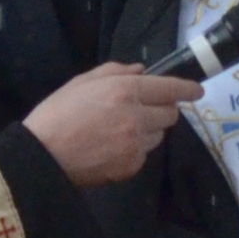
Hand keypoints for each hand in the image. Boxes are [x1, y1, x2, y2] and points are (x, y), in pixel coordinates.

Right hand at [22, 62, 198, 187]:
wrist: (41, 156)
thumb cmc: (57, 114)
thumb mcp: (82, 82)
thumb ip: (115, 72)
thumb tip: (142, 71)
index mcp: (124, 91)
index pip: (169, 89)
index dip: (187, 89)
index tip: (197, 90)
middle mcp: (136, 117)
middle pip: (170, 115)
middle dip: (161, 110)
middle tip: (141, 111)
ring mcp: (135, 145)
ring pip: (158, 136)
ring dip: (147, 131)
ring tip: (118, 131)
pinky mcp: (131, 166)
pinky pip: (143, 154)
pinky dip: (134, 150)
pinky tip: (110, 148)